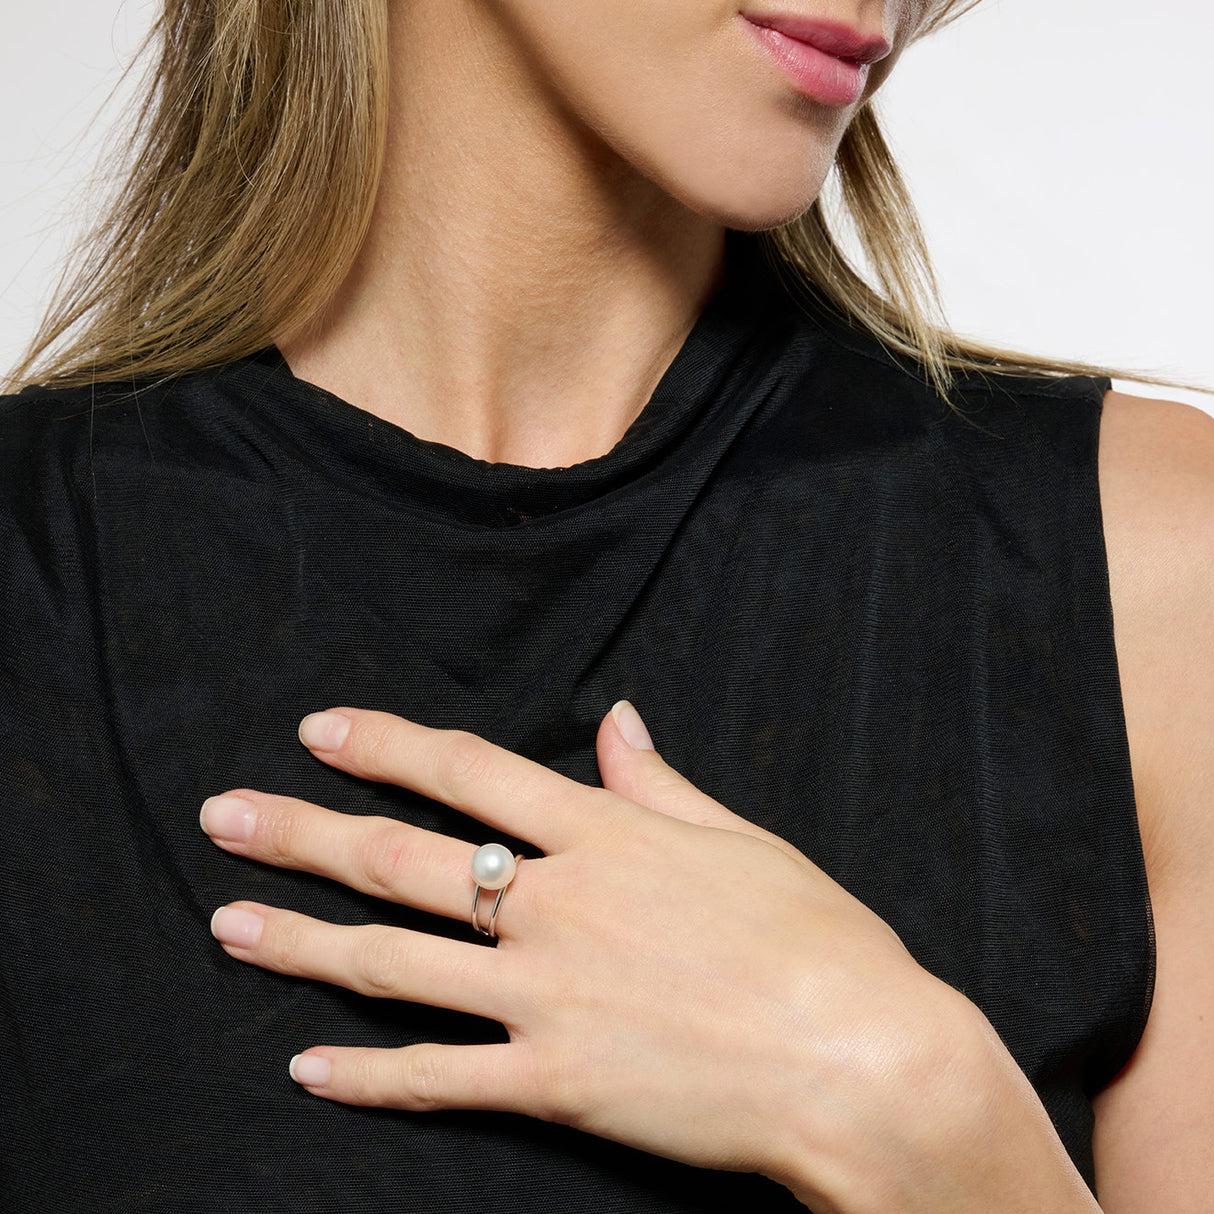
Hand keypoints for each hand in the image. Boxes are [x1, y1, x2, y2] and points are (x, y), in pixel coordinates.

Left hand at [199, 703, 1080, 1211]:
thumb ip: (660, 782)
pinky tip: (307, 1067)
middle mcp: (556, 907)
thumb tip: (618, 720)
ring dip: (302, 942)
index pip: (466, 772)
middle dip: (303, 833)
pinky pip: (440, 1079)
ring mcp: (546, 997)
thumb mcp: (740, 838)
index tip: (322, 730)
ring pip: (396, 962)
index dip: (386, 746)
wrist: (863, 1059)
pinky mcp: (556, 1084)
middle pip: (402, 860)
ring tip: (227, 923)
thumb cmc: (817, 939)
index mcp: (602, 836)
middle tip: (224, 816)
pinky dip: (369, 1077)